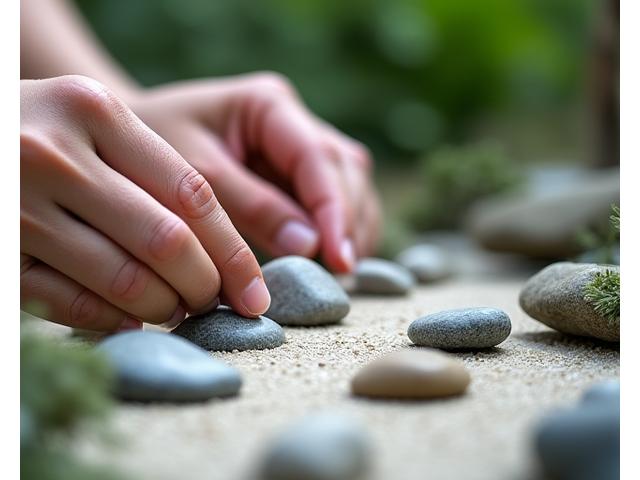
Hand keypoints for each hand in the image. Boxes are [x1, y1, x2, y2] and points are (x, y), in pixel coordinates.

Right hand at [21, 75, 269, 331]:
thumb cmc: (45, 133)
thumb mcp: (94, 124)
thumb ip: (154, 172)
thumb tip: (222, 261)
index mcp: (94, 111)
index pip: (192, 195)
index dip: (234, 254)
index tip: (254, 293)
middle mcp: (53, 154)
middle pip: (167, 241)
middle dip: (204, 286)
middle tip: (211, 302)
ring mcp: (16, 205)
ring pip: (125, 280)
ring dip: (163, 308)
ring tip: (173, 309)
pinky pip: (74, 304)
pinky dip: (113, 320)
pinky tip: (129, 317)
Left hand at [130, 72, 380, 272]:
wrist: (126, 144)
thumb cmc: (150, 151)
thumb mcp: (194, 176)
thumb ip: (251, 207)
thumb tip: (310, 245)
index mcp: (268, 105)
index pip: (317, 158)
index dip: (335, 210)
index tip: (340, 258)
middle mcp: (293, 121)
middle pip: (345, 169)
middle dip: (349, 221)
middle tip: (343, 272)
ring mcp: (298, 144)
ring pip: (349, 183)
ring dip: (353, 226)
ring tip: (342, 270)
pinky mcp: (295, 172)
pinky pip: (333, 198)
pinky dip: (339, 229)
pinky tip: (333, 258)